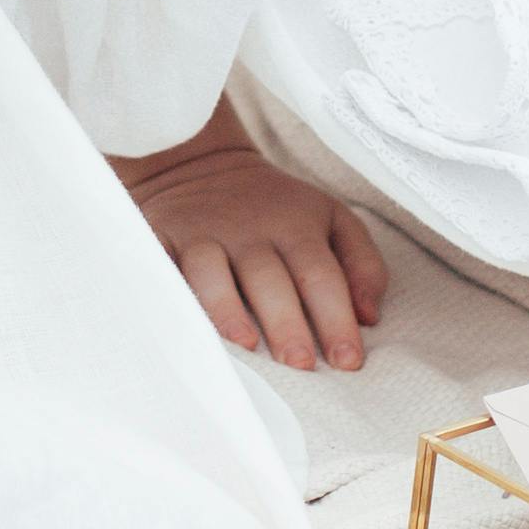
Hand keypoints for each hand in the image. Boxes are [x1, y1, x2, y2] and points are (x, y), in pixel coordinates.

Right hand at [117, 104, 387, 372]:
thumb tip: (369, 317)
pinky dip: (166, 294)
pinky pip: (159, 267)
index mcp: (296, 226)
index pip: (322, 276)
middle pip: (270, 279)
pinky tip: (181, 324)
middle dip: (287, 323)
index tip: (348, 363)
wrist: (201, 163)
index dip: (336, 319)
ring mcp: (202, 234)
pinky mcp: (160, 239)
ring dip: (228, 310)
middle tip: (302, 365)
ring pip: (212, 273)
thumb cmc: (277, 207)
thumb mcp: (332, 217)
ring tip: (248, 346)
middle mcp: (249, 230)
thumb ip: (362, 263)